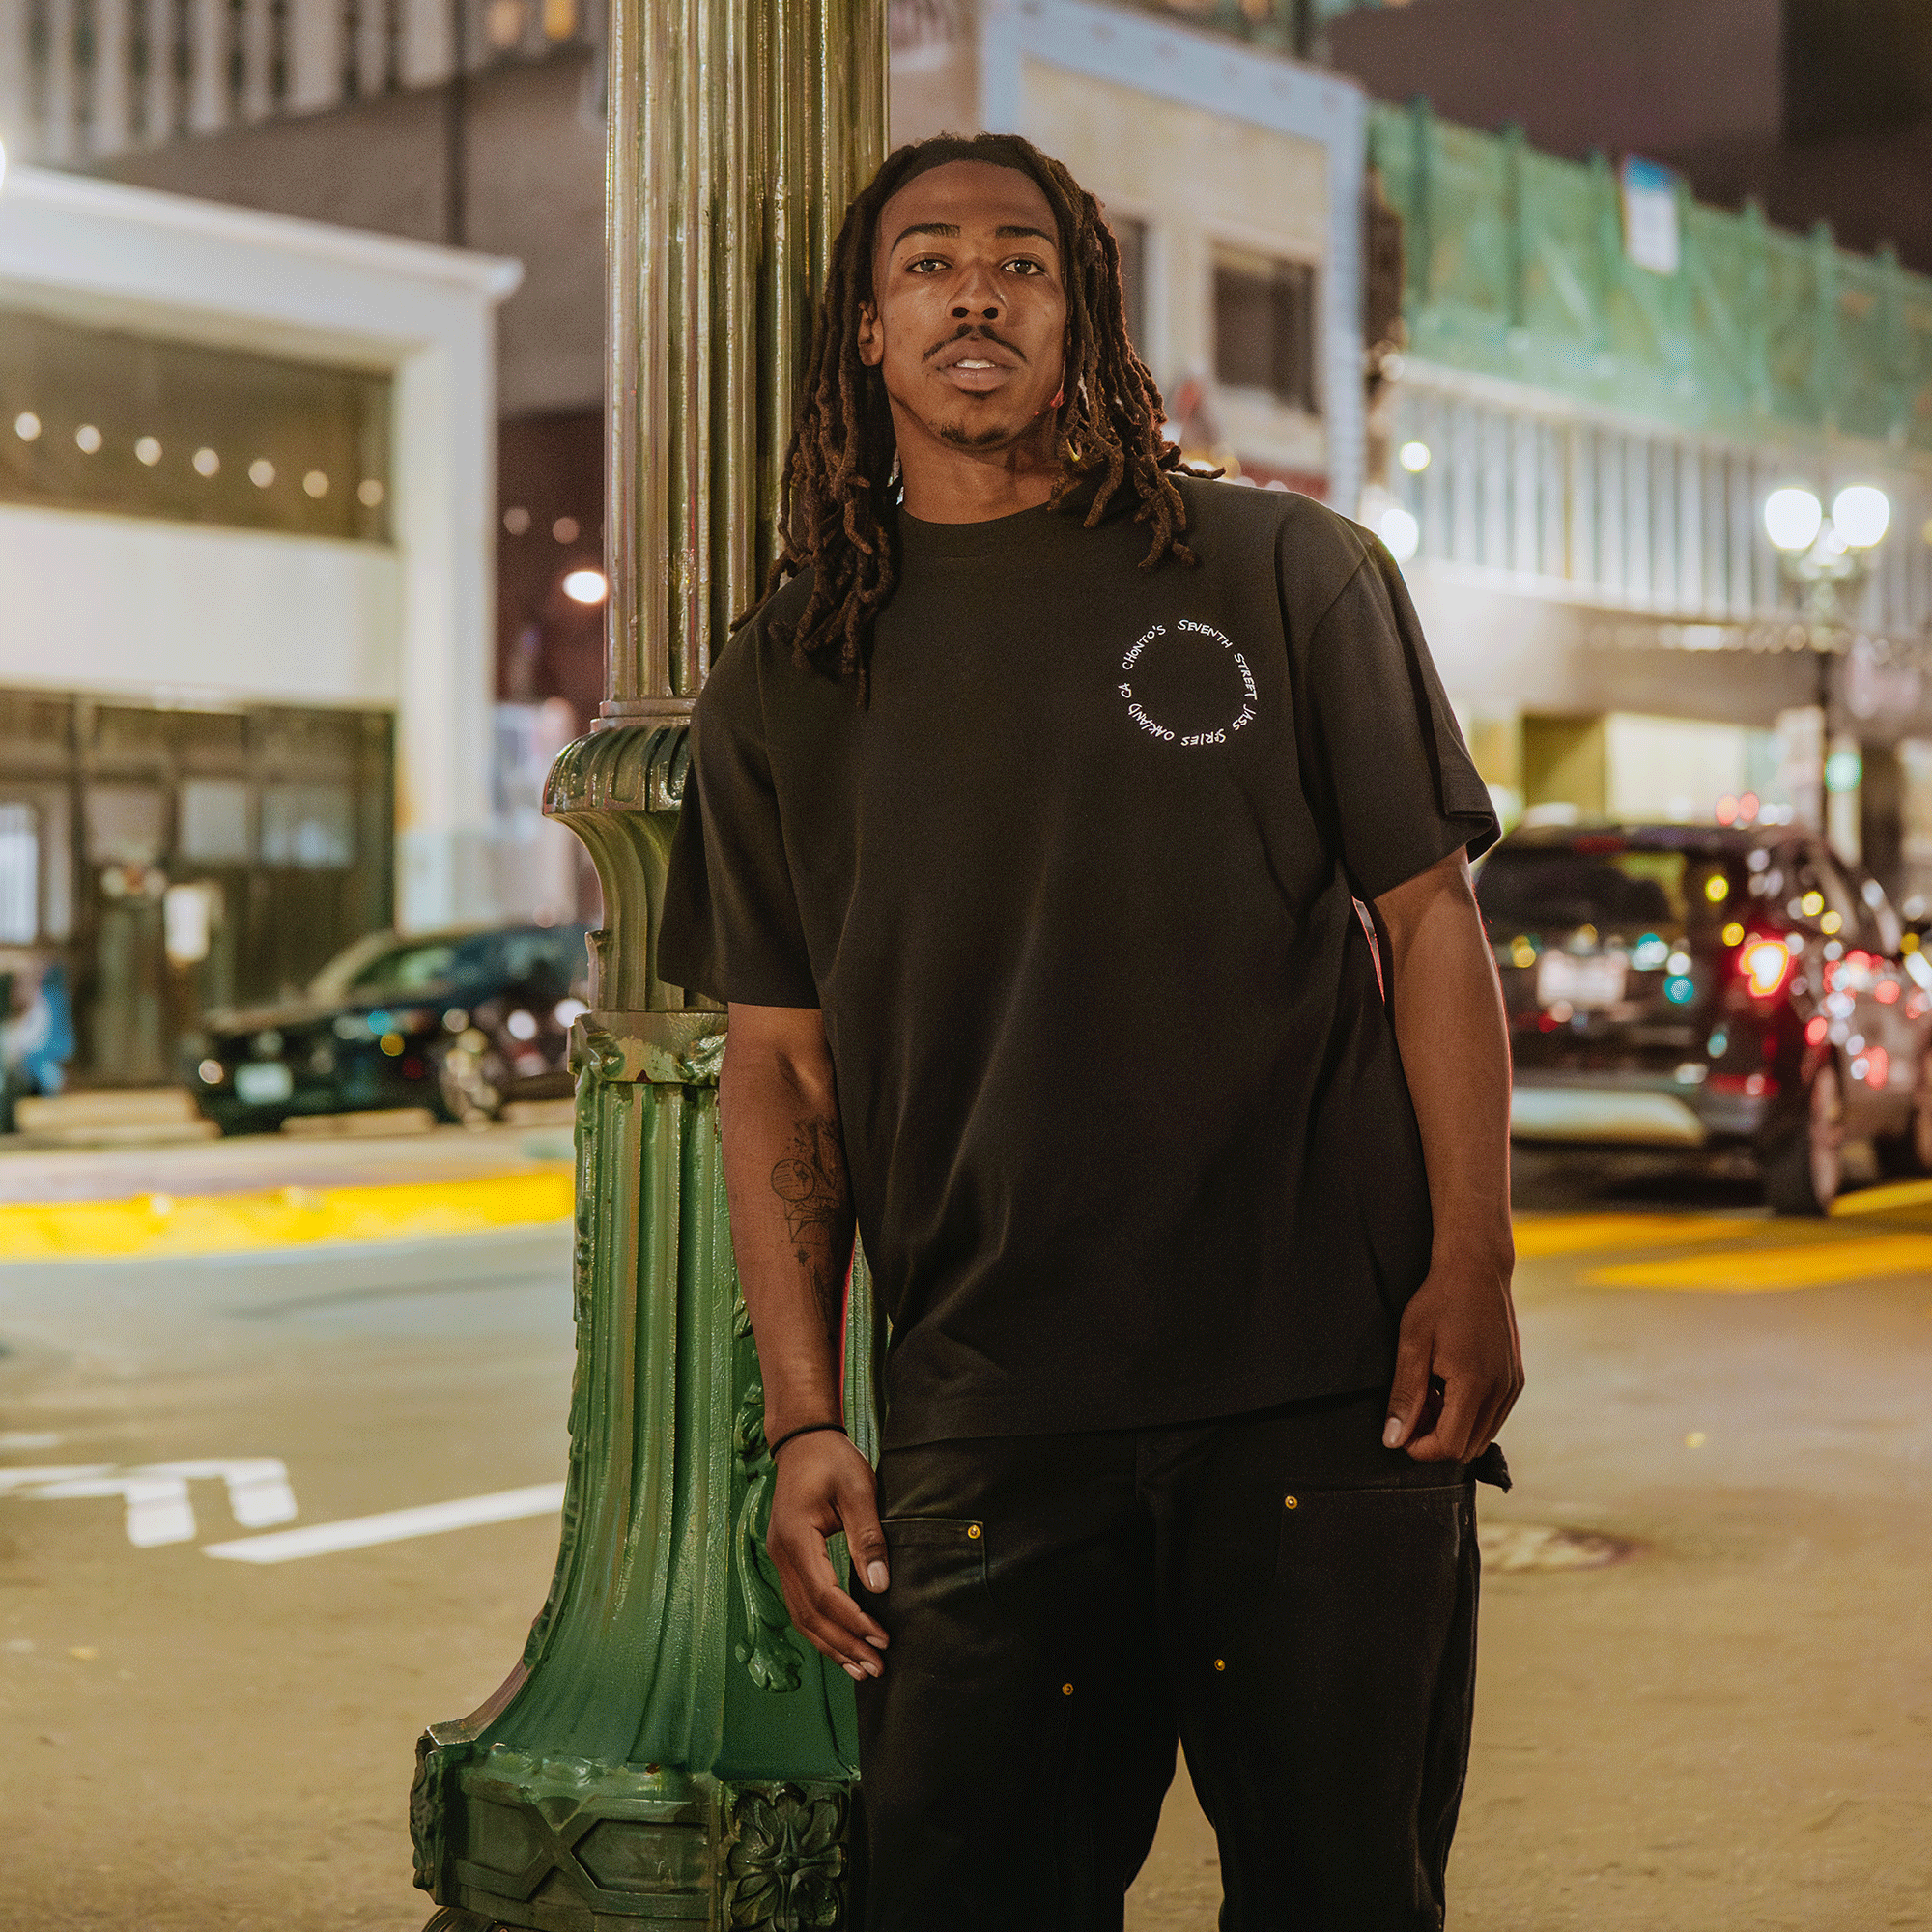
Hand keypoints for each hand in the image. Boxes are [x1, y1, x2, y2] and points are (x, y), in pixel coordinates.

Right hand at [766, 1430, 891, 1680]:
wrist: (803, 1441)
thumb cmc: (833, 1460)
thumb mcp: (858, 1490)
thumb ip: (867, 1537)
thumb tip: (879, 1586)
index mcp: (796, 1537)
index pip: (824, 1595)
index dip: (853, 1621)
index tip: (881, 1638)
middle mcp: (780, 1554)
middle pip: (810, 1615)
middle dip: (843, 1644)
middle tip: (876, 1667)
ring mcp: (779, 1559)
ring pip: (801, 1616)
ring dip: (830, 1644)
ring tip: (860, 1668)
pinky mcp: (786, 1560)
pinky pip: (801, 1604)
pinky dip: (821, 1628)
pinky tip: (841, 1644)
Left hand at [1384, 1255, 1523, 1461]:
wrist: (1476, 1268)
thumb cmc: (1439, 1300)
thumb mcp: (1412, 1344)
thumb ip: (1405, 1396)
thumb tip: (1394, 1439)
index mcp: (1474, 1384)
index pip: (1450, 1447)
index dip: (1420, 1447)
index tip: (1401, 1429)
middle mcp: (1501, 1391)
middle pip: (1467, 1448)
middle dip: (1435, 1439)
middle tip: (1414, 1407)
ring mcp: (1512, 1386)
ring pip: (1482, 1436)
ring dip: (1453, 1427)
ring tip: (1431, 1392)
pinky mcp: (1515, 1380)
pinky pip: (1493, 1417)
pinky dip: (1469, 1414)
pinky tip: (1449, 1386)